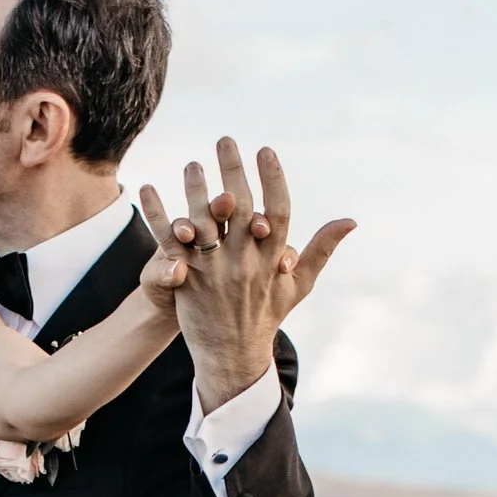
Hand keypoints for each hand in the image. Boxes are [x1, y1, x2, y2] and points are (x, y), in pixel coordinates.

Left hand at [142, 139, 353, 411]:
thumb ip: (321, 249)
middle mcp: (244, 263)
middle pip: (239, 210)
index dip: (272, 181)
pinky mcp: (186, 279)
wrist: (233, 355)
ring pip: (203, 222)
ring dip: (196, 190)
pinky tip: (146, 189)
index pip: (277, 214)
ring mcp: (214, 271)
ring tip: (192, 163)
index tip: (266, 150)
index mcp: (272, 260)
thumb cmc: (268, 314)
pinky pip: (168, 242)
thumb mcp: (299, 284)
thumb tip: (351, 221)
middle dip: (233, 172)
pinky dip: (156, 215)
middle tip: (225, 140)